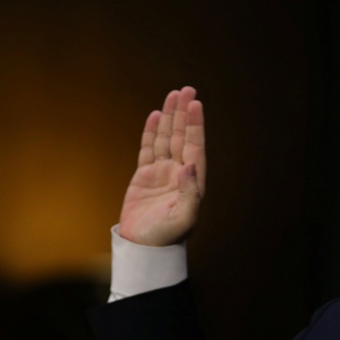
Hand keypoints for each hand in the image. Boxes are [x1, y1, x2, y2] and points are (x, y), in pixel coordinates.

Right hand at [119, 86, 205, 245]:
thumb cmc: (166, 237)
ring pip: (166, 139)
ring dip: (169, 118)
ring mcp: (161, 174)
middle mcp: (179, 174)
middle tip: (187, 89)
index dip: (195, 125)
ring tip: (172, 95)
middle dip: (183, 114)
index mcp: (192, 182)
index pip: (195, 147)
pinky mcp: (144, 177)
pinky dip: (152, 133)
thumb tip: (190, 165)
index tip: (195, 104)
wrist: (144, 248)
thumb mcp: (183, 217)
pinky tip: (155, 116)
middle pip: (182, 137)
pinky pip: (148, 149)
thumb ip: (189, 192)